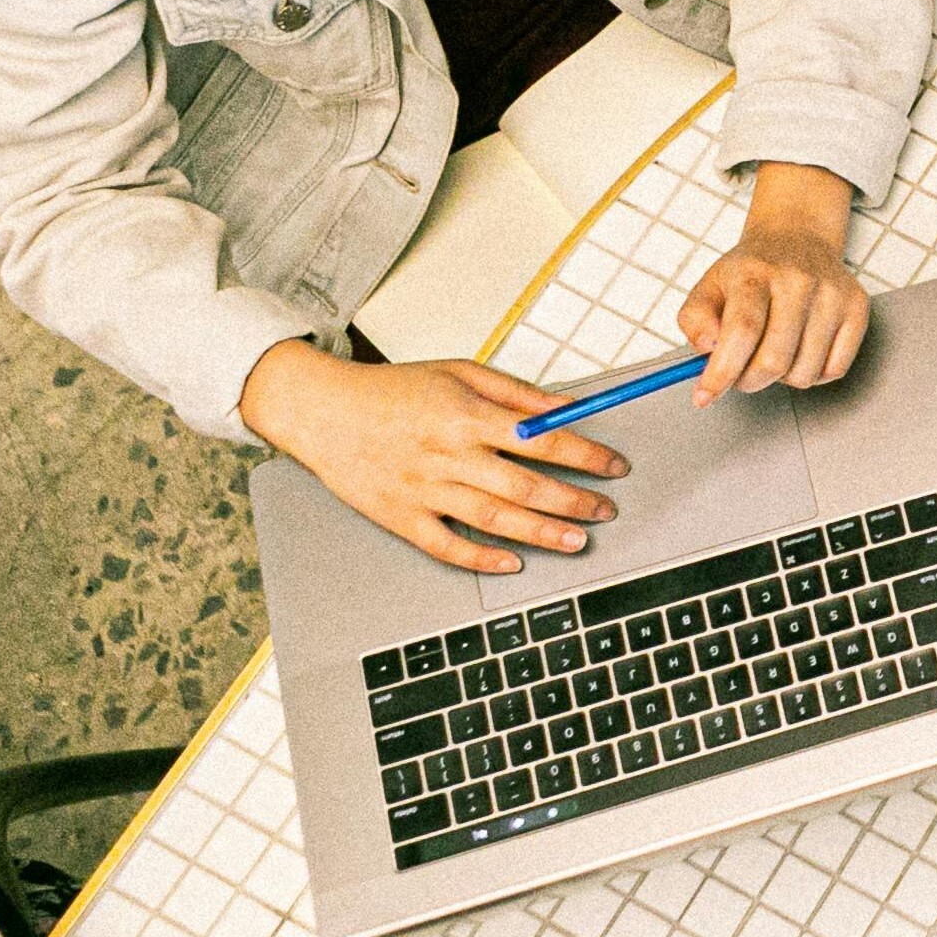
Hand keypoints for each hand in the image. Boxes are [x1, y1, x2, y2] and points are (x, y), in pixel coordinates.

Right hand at [239, 340, 624, 573]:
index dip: (586, 455)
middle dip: (574, 501)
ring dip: (542, 534)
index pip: (542, 439)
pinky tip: (512, 564)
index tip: (614, 467)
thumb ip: (516, 393)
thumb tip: (566, 409)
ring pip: (494, 519)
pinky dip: (481, 559)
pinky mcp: (400, 516)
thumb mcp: (459, 372)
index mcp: (466, 415)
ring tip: (577, 542)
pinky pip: (446, 546)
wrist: (322, 410)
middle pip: (525, 485)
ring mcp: (423, 489)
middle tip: (605, 510)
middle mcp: (448, 454)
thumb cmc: (393, 390)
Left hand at [682, 162, 871, 403]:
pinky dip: (812, 373)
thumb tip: (708, 349)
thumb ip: (694, 319)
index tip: (705, 395)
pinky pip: (833, 370)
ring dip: (781, 378)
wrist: (798, 239)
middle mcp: (798, 280)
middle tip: (740, 373)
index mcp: (755, 273)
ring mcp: (832, 295)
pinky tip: (800, 351)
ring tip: (773, 352)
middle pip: (774, 360)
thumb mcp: (709, 286)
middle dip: (748, 381)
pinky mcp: (857, 309)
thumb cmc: (751, 273)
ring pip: (804, 373)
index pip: (741, 331)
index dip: (722, 371)